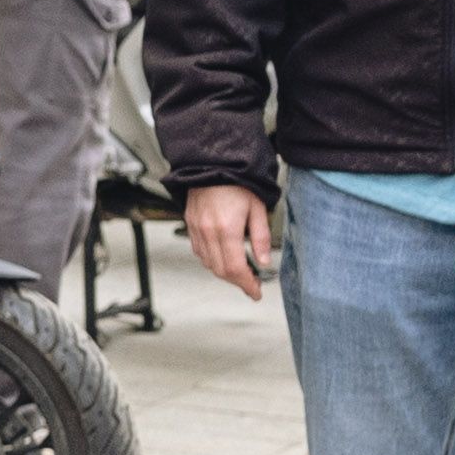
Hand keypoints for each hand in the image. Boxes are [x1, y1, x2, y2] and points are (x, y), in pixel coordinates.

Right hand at [180, 184, 274, 302]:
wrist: (211, 162)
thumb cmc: (236, 180)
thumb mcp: (258, 208)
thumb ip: (260, 237)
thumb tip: (263, 261)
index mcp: (227, 229)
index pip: (236, 269)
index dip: (247, 285)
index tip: (255, 292)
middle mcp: (209, 232)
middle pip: (221, 271)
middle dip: (237, 282)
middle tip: (251, 284)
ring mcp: (197, 229)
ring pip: (208, 263)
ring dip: (224, 272)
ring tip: (239, 270)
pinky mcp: (190, 224)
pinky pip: (199, 251)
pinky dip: (211, 260)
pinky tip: (222, 256)